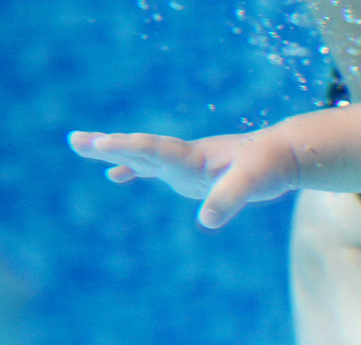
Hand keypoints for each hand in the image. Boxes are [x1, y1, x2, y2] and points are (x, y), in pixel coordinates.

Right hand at [68, 130, 298, 227]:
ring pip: (143, 155)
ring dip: (114, 153)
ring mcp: (185, 163)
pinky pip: (155, 168)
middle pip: (140, 148)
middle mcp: (185, 156)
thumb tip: (207, 220)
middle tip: (75, 139)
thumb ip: (230, 199)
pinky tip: (116, 176)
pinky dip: (134, 169)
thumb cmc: (271, 166)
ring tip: (82, 145)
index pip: (156, 149)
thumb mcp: (254, 184)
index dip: (129, 148)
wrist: (286, 153)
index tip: (102, 145)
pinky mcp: (191, 172)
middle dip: (109, 145)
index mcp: (195, 156)